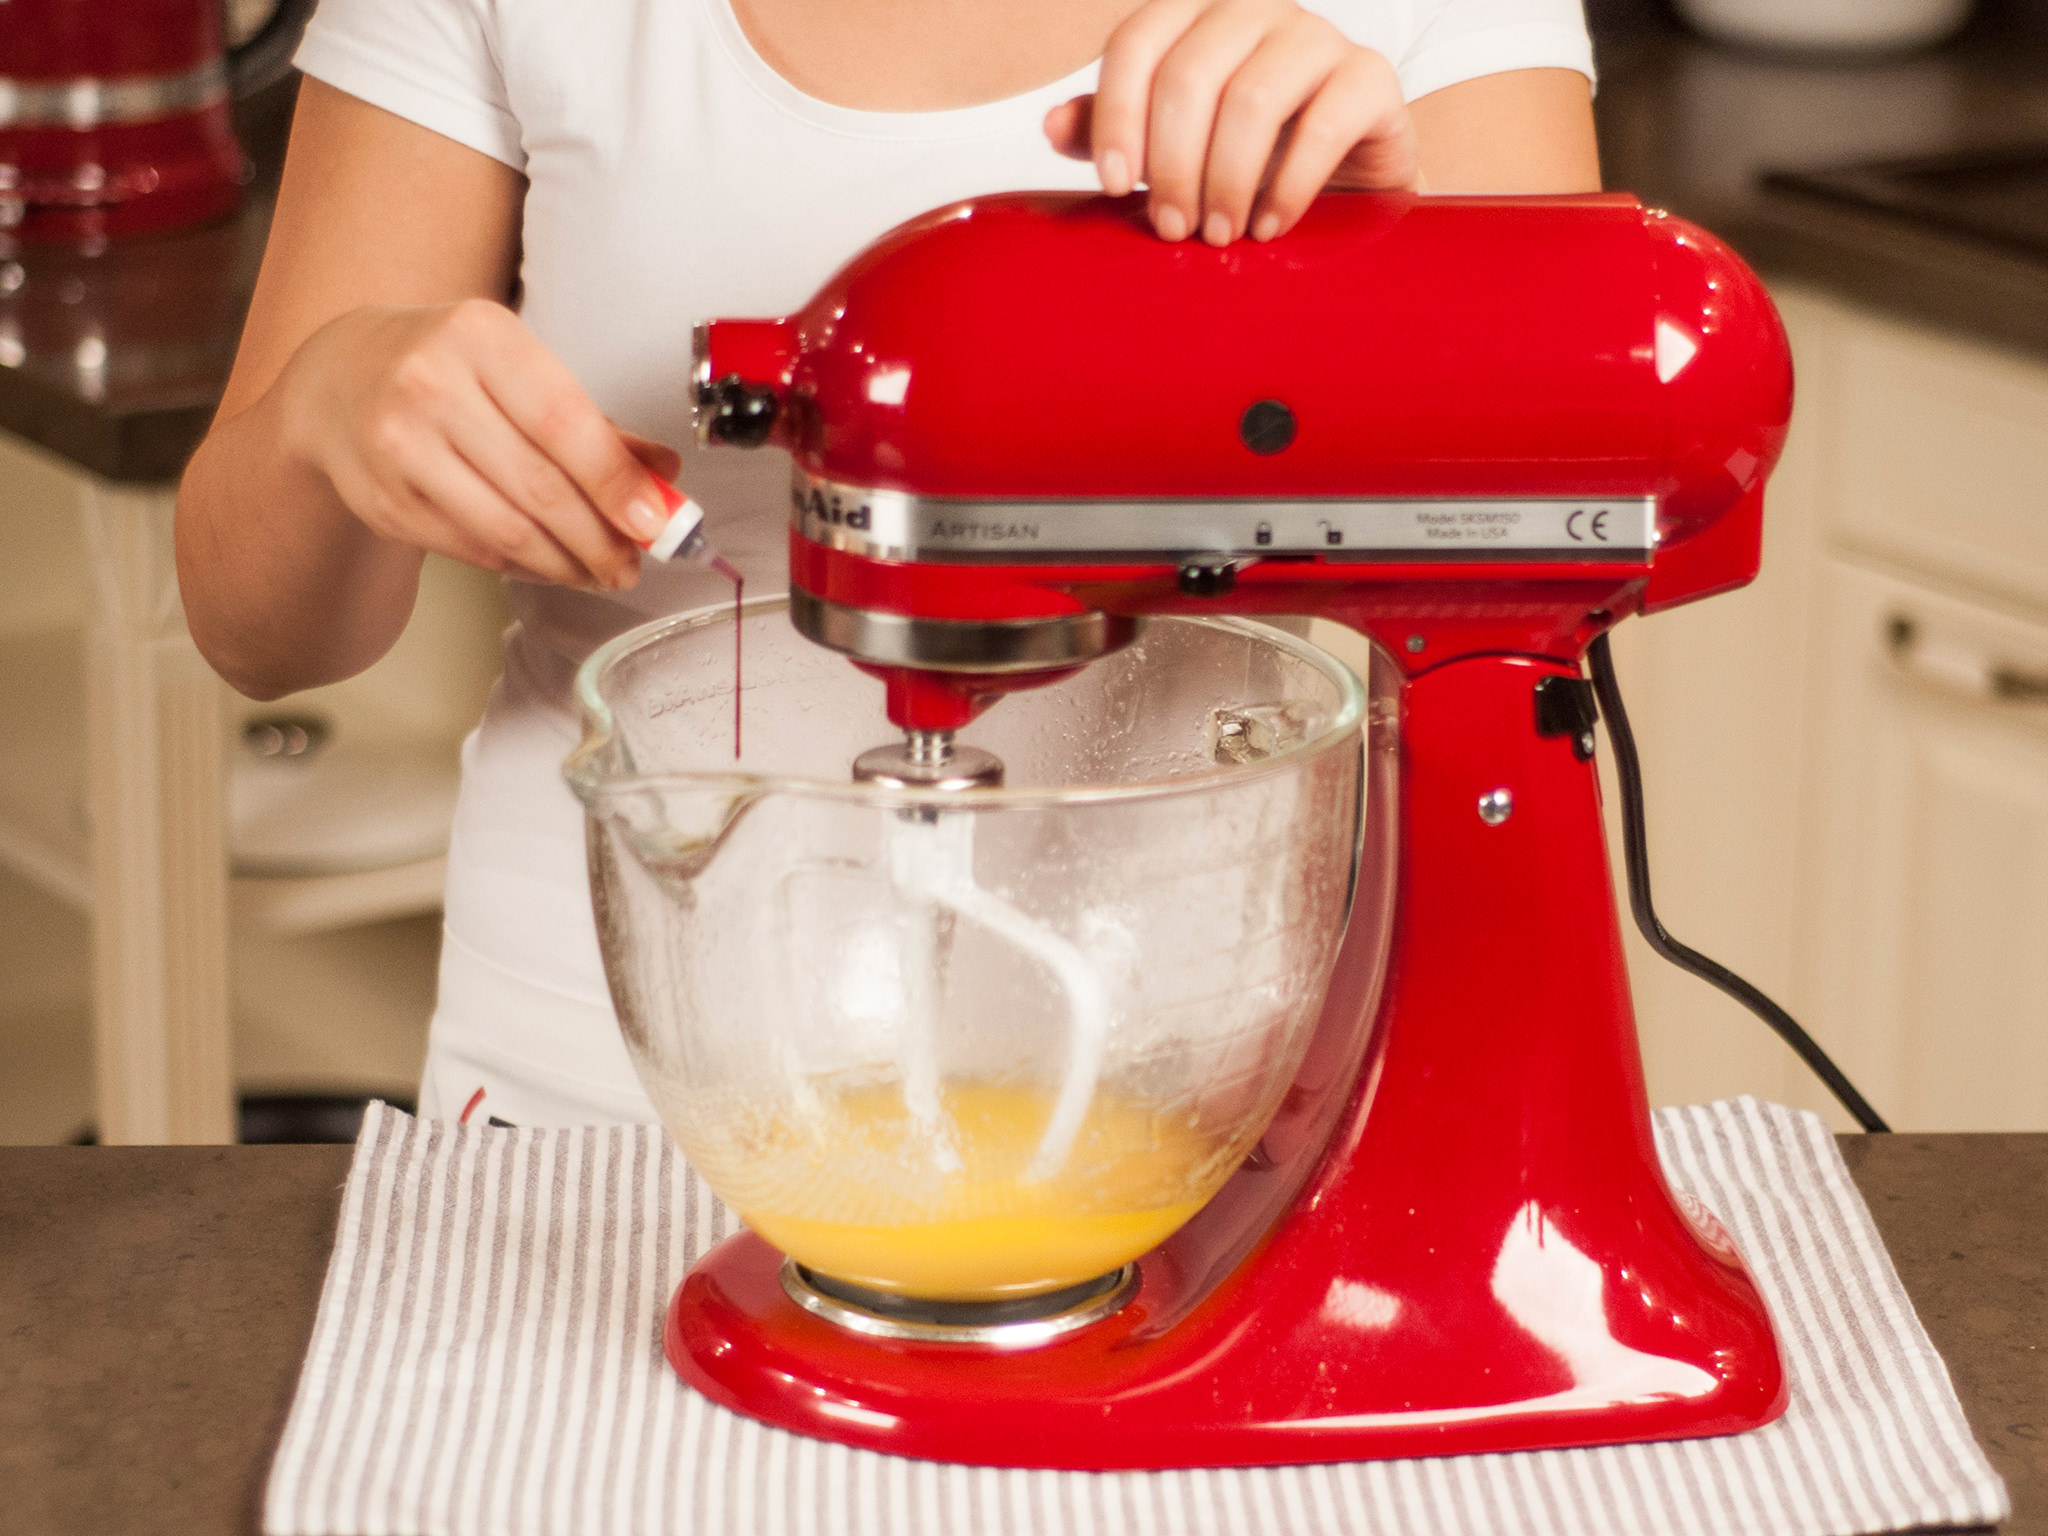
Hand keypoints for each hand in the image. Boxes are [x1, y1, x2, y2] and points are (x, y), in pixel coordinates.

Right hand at [280, 299, 680, 591]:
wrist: (338, 380)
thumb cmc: (446, 368)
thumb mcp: (519, 368)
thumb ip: (594, 424)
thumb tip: (662, 474)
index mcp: (480, 337)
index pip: (563, 422)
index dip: (615, 481)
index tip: (653, 521)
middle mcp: (430, 385)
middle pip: (540, 486)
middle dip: (599, 539)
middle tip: (632, 563)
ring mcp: (399, 446)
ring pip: (508, 529)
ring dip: (567, 564)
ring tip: (600, 572)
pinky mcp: (384, 501)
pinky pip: (474, 548)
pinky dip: (523, 565)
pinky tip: (550, 564)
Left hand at [1044, 0, 1419, 245]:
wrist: (1345, 185)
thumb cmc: (1247, 160)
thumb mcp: (1170, 148)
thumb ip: (1112, 131)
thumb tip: (1051, 126)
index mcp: (1195, 18)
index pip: (1135, 44)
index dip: (1115, 115)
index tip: (1111, 185)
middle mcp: (1255, 12)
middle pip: (1189, 76)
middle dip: (1171, 165)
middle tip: (1173, 228)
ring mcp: (1316, 38)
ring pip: (1251, 99)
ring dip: (1224, 180)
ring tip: (1219, 235)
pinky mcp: (1369, 78)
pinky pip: (1322, 125)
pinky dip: (1287, 187)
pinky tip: (1268, 226)